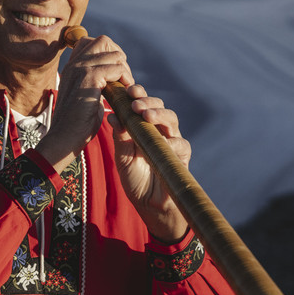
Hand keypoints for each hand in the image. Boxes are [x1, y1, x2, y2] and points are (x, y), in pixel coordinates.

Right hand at [36, 34, 133, 171]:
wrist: (64, 138)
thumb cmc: (77, 124)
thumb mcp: (86, 97)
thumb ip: (95, 84)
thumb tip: (111, 80)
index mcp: (72, 67)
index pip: (90, 42)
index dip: (108, 53)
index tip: (115, 73)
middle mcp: (75, 63)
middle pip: (103, 41)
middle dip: (119, 56)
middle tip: (123, 78)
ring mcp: (81, 68)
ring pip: (113, 53)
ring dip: (125, 70)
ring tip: (126, 87)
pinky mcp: (89, 78)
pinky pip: (117, 67)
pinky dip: (125, 78)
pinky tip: (124, 93)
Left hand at [109, 84, 189, 242]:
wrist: (148, 204)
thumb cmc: (135, 178)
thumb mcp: (122, 157)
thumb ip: (120, 138)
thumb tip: (111, 116)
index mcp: (144, 127)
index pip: (142, 105)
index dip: (137, 95)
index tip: (127, 90)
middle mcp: (159, 130)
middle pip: (159, 107)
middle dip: (148, 101)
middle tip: (135, 102)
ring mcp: (172, 141)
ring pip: (171, 120)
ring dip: (159, 115)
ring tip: (146, 115)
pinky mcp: (182, 156)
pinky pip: (181, 144)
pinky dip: (172, 141)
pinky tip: (163, 141)